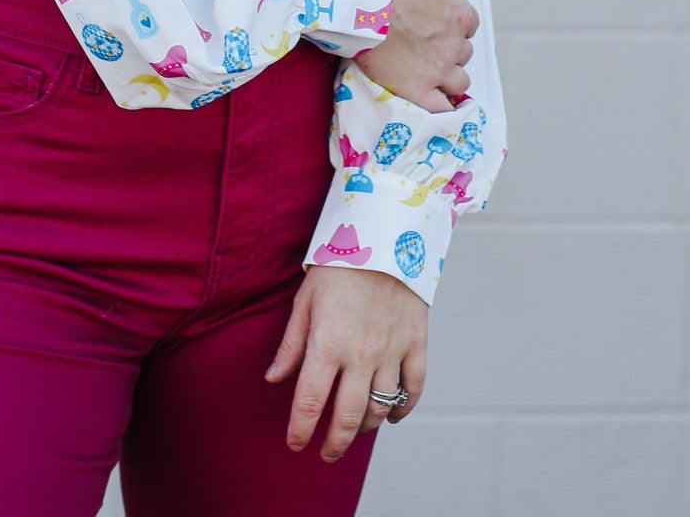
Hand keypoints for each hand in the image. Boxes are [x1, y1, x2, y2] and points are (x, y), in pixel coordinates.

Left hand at [265, 264, 426, 460]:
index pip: (311, 402)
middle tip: (326, 453)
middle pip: (348, 417)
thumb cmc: (338, 266)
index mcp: (328, 343)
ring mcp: (392, 351)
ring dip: (366, 427)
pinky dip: (403, 409)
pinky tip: (390, 415)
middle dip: (334, 443)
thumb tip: (273, 379)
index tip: (295, 444)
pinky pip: (414, 389)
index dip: (301, 430)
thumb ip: (291, 344)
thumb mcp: (305, 299)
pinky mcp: (416, 343)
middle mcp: (361, 354)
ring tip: (354, 430)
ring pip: (380, 408)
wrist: (385, 236)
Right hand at [361, 0, 481, 114]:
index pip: (470, 24)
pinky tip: (435, 98)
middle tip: (426, 39)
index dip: (453, 22)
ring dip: (449, 74)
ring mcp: (437, 70)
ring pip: (459, 80)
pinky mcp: (417, 89)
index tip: (435, 19)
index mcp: (460, 15)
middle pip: (464, 52)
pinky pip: (440, 106)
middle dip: (450, 46)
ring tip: (430, 67)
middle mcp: (454, 45)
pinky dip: (442, 104)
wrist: (358, 1)